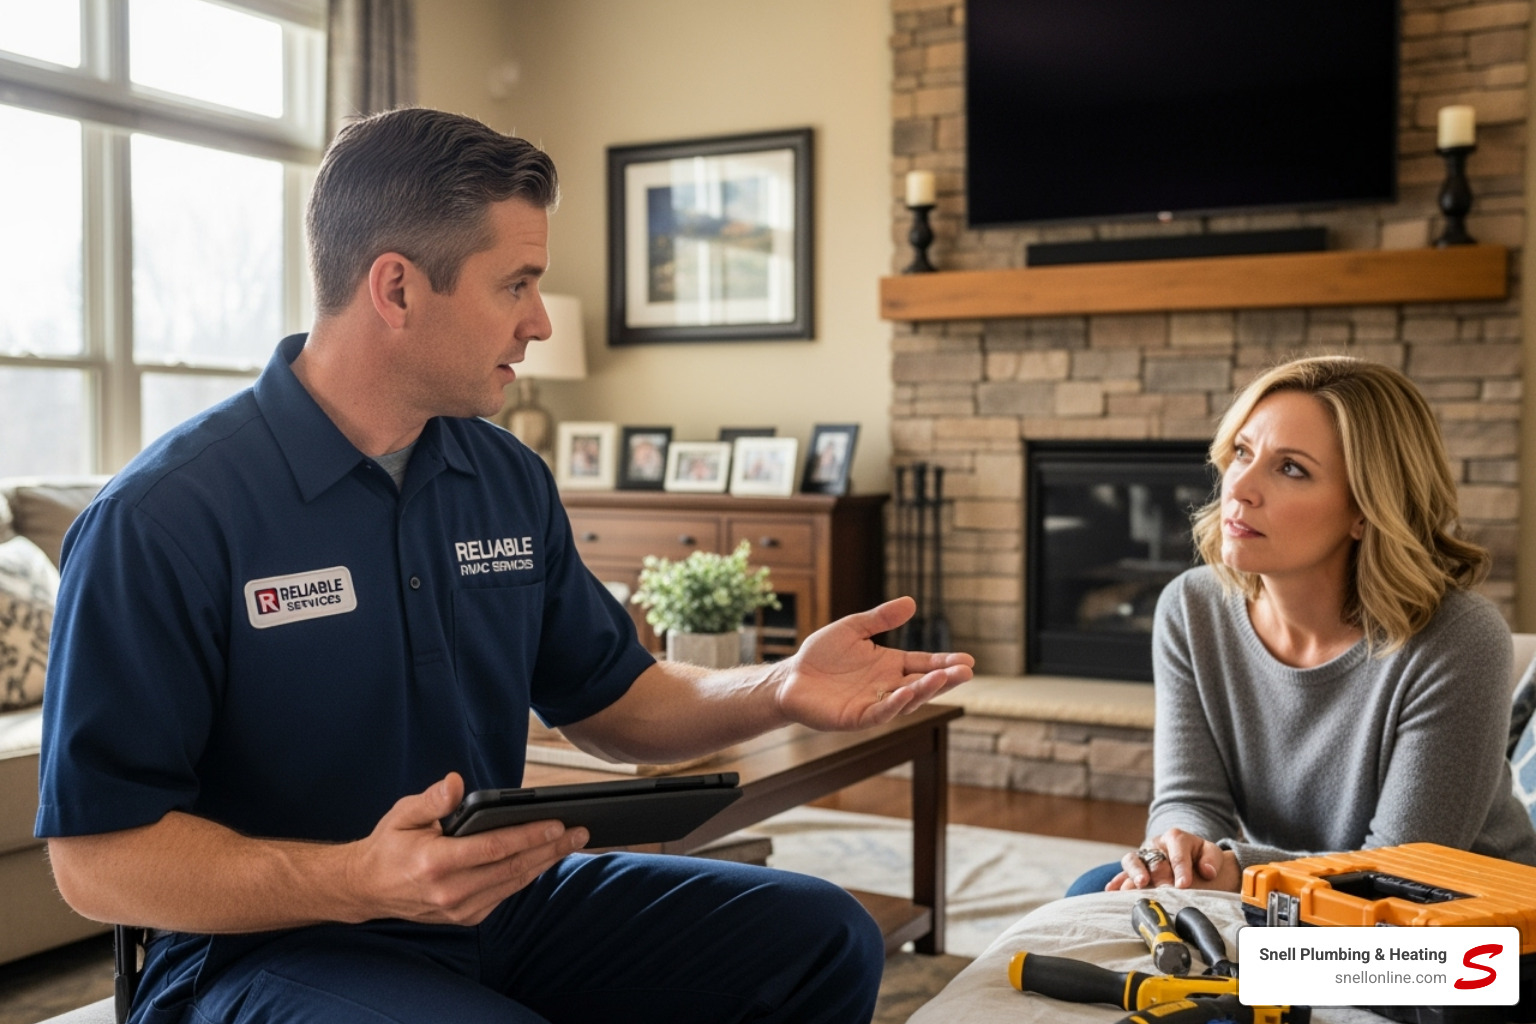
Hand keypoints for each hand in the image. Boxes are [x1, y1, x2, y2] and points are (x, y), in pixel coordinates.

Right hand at [344, 772, 588, 925]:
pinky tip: (543, 859)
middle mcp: (449, 891)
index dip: (529, 835)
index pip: (495, 848)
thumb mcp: (402, 814)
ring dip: (545, 863)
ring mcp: (458, 909)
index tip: (558, 824)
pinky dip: (526, 876)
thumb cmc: (388, 846)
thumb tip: (455, 783)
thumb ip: (431, 800)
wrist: (367, 889)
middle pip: (513, 868)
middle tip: (581, 832)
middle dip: (550, 849)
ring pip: (513, 884)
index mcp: (435, 863)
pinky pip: (504, 894)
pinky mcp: (464, 917)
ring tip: (571, 843)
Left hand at [774, 596, 973, 730]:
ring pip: (906, 699)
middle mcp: (887, 686)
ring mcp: (874, 703)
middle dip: (945, 678)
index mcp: (890, 665)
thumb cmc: (821, 654)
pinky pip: (880, 712)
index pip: (924, 664)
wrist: (790, 678)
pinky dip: (894, 704)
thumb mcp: (853, 628)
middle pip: (922, 683)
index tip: (968, 660)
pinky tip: (906, 692)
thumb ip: (880, 618)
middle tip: (967, 672)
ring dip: (925, 690)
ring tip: (943, 678)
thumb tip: (912, 602)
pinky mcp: (856, 717)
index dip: (945, 663)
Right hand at [1104, 828, 1240, 891]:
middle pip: (1154, 859)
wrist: (1187, 855)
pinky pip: (1122, 873)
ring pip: (1132, 860)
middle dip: (1159, 876)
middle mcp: (1156, 845)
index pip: (1178, 852)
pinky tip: (1112, 891)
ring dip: (1134, 873)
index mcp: (1176, 838)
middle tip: (1164, 891)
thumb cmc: (1199, 856)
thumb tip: (1207, 871)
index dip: (1181, 869)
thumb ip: (1212, 859)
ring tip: (1139, 885)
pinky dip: (1117, 881)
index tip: (1184, 885)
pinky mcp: (1133, 868)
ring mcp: (1142, 856)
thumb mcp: (1210, 852)